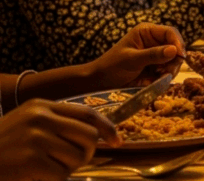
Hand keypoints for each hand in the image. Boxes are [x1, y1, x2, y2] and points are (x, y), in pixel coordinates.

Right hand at [0, 99, 121, 179]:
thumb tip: (97, 135)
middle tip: (69, 162)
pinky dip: (54, 179)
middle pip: (89, 136)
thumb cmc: (2, 146)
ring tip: (44, 168)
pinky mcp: (31, 160)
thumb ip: (57, 124)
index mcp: (41, 106)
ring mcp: (35, 138)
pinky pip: (62, 174)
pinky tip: (35, 176)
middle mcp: (40, 118)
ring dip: (67, 169)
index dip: (106, 127)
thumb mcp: (27, 124)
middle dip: (85, 153)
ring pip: (78, 157)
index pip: (86, 113)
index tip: (116, 140)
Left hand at [85, 23, 185, 89]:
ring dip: (170, 69)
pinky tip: (156, 80)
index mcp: (147, 32)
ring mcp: (156, 54)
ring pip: (174, 60)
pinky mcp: (156, 66)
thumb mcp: (132, 60)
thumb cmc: (112, 66)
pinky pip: (168, 69)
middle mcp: (154, 41)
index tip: (180, 56)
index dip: (177, 43)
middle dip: (174, 59)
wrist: (101, 82)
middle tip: (166, 72)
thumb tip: (174, 50)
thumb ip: (153, 54)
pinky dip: (165, 76)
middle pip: (175, 46)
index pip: (170, 32)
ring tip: (158, 76)